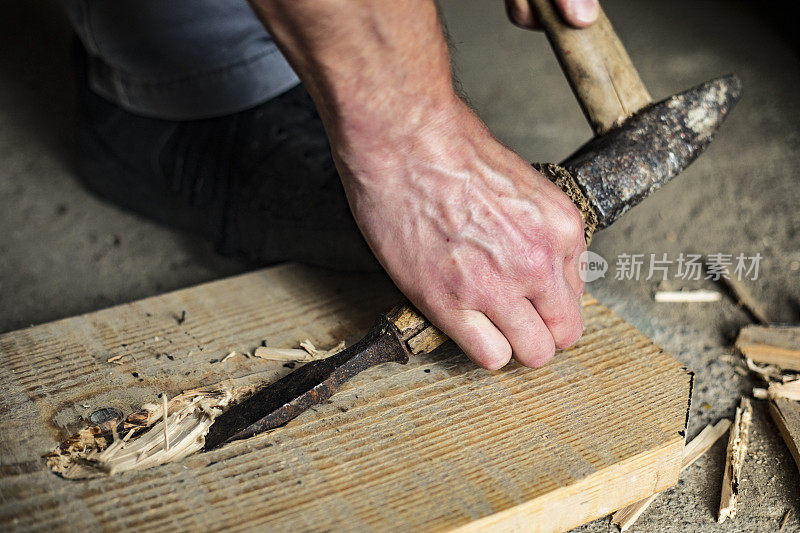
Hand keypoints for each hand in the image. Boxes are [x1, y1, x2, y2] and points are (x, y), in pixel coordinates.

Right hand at [249, 0, 586, 368]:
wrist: (404, 141)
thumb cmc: (452, 148)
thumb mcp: (523, 183)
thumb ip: (540, 229)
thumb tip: (542, 266)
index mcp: (561, 227)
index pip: (576, 293)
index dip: (549, 298)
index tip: (528, 294)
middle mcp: (538, 262)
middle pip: (563, 332)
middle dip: (541, 329)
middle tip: (513, 317)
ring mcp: (495, 286)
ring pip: (532, 352)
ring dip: (513, 343)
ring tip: (488, 323)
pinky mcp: (449, 302)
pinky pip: (489, 356)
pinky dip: (482, 348)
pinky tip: (465, 323)